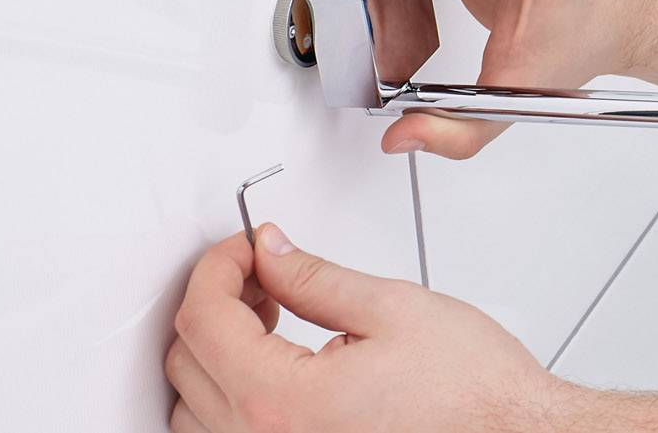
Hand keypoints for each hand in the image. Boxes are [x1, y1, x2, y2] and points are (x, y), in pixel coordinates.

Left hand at [165, 224, 565, 432]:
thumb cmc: (473, 391)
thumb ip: (315, 277)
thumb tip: (269, 253)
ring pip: (192, 409)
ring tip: (266, 317)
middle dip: (215, 302)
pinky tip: (270, 365)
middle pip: (185, 363)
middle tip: (261, 271)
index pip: (205, 321)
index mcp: (283, 401)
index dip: (218, 268)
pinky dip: (228, 396)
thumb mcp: (392, 308)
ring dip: (213, 354)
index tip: (244, 248)